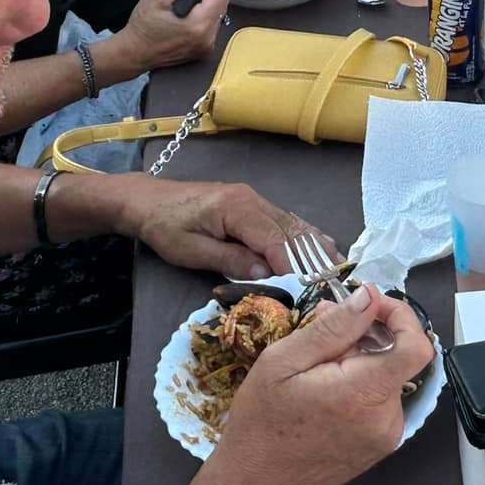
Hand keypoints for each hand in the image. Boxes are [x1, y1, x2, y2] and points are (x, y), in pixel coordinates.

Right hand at [109, 0, 225, 71]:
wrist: (134, 53)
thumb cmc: (143, 27)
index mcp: (198, 25)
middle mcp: (207, 38)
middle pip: (221, 7)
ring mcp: (205, 47)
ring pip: (217, 17)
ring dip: (208, 5)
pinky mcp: (202, 51)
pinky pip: (210, 28)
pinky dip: (204, 17)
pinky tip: (189, 14)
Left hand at [124, 179, 336, 278]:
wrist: (146, 200)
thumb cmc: (164, 226)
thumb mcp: (190, 251)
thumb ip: (229, 260)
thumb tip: (266, 273)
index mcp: (237, 208)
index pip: (274, 238)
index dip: (294, 263)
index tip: (311, 285)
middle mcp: (252, 199)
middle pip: (290, 230)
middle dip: (314, 256)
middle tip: (337, 280)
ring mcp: (253, 199)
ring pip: (292, 223)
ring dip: (315, 245)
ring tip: (338, 266)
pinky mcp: (251, 205)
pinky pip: (284, 220)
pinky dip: (304, 235)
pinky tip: (321, 245)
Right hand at [212, 287, 434, 484]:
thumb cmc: (262, 423)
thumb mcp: (284, 361)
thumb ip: (334, 327)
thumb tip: (370, 296)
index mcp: (364, 395)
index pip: (416, 346)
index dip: (401, 316)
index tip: (371, 305)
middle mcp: (386, 418)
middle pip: (397, 358)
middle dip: (366, 335)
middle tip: (322, 329)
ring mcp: (386, 436)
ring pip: (387, 377)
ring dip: (360, 360)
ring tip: (315, 365)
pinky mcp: (379, 446)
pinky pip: (380, 400)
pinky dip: (360, 384)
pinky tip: (325, 388)